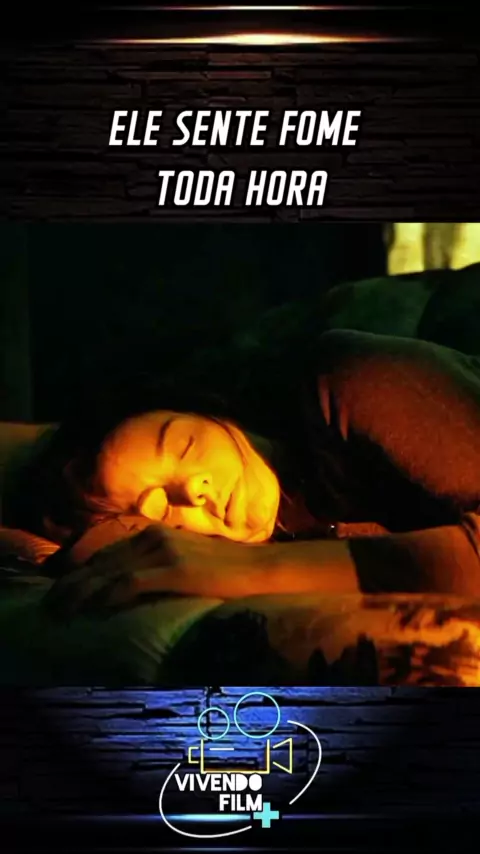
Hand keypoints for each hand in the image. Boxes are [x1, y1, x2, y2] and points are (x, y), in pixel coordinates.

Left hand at [42, 523, 264, 617]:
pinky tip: (93, 609)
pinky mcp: (175, 570)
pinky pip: (130, 583)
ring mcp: (164, 551)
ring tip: (61, 610)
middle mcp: (153, 536)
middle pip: (101, 561)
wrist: (262, 569)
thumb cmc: (227, 570)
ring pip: (108, 572)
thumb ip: (159, 565)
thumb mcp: (186, 560)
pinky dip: (107, 596)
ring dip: (80, 592)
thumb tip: (135, 584)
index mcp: (154, 533)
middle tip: (51, 604)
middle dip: (71, 583)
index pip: (106, 552)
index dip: (80, 571)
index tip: (61, 588)